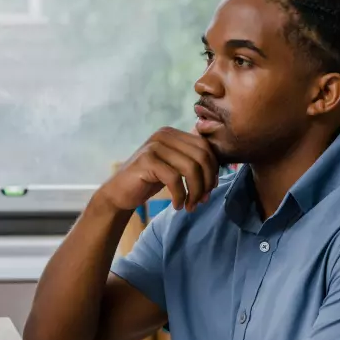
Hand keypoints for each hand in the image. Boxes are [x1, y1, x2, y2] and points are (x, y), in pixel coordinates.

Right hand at [97, 127, 218, 212]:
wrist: (119, 192)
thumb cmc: (150, 180)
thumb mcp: (174, 166)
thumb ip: (191, 160)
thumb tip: (219, 167)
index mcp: (173, 133)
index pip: (205, 147)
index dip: (213, 170)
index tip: (210, 189)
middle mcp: (164, 135)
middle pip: (201, 156)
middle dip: (206, 182)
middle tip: (202, 201)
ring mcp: (154, 146)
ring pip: (191, 168)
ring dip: (195, 192)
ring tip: (191, 206)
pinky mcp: (147, 161)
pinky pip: (174, 179)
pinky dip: (180, 196)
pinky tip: (177, 205)